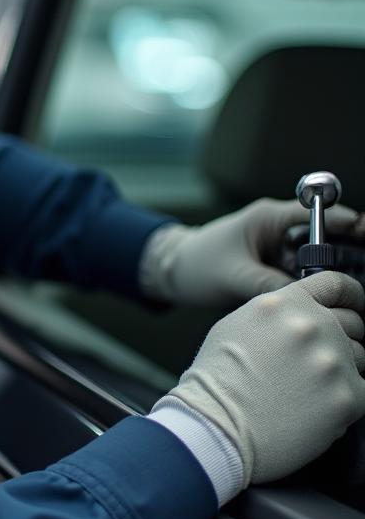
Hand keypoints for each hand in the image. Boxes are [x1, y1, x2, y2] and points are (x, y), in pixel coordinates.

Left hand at [140, 198, 360, 306]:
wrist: (172, 273)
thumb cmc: (196, 265)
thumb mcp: (234, 276)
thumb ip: (271, 286)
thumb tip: (307, 302)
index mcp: (268, 218)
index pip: (319, 214)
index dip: (347, 224)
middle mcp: (278, 230)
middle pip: (325, 239)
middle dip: (340, 259)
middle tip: (353, 282)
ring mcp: (278, 249)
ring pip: (316, 261)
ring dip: (324, 278)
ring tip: (336, 298)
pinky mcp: (275, 267)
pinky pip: (301, 275)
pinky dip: (309, 287)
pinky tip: (316, 305)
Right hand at [154, 272, 364, 485]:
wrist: (215, 427)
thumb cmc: (216, 382)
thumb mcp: (236, 326)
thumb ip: (277, 315)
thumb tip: (304, 315)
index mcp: (284, 304)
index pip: (336, 284)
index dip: (351, 296)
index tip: (355, 306)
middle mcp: (312, 326)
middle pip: (352, 324)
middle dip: (339, 341)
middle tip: (314, 364)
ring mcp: (332, 361)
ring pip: (360, 359)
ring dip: (340, 372)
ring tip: (305, 392)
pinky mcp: (348, 397)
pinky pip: (362, 392)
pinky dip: (342, 401)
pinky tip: (312, 409)